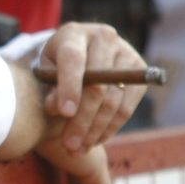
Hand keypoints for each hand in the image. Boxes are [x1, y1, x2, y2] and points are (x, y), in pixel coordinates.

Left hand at [35, 22, 146, 153]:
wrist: (80, 51)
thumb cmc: (55, 66)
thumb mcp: (45, 74)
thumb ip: (50, 89)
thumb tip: (60, 109)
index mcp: (74, 34)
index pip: (73, 60)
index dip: (70, 87)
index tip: (64, 113)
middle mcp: (104, 38)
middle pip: (97, 85)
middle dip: (82, 120)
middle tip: (68, 145)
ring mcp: (125, 53)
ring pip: (113, 100)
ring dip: (95, 130)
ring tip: (78, 149)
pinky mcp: (139, 70)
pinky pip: (126, 106)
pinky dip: (110, 128)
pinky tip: (94, 141)